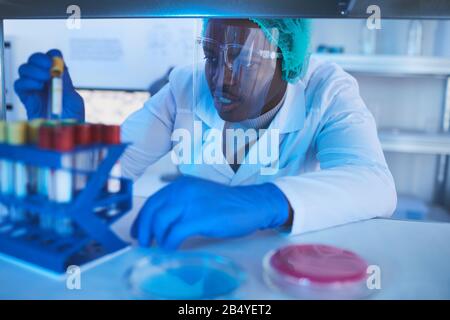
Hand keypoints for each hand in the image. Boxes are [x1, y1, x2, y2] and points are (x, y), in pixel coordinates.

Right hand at [14, 49, 84, 120]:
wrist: (65, 133)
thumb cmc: (72, 118)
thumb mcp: (74, 101)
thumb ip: (66, 86)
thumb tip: (59, 71)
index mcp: (59, 78)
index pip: (52, 58)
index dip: (52, 55)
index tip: (55, 58)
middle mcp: (45, 80)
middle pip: (35, 60)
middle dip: (39, 59)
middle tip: (48, 67)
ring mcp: (34, 88)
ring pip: (25, 69)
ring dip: (33, 70)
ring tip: (44, 79)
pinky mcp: (26, 98)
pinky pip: (19, 84)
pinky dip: (26, 82)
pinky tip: (37, 86)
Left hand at [131, 175, 289, 249]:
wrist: (251, 204)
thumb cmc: (227, 203)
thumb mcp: (199, 196)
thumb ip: (181, 203)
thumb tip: (161, 222)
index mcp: (181, 185)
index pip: (153, 201)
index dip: (141, 219)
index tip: (138, 232)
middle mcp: (182, 190)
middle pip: (152, 211)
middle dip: (144, 230)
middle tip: (143, 243)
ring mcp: (190, 203)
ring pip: (160, 222)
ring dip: (155, 238)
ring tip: (158, 247)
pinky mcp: (199, 218)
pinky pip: (175, 233)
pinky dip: (169, 243)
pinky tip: (171, 249)